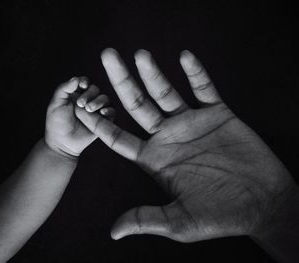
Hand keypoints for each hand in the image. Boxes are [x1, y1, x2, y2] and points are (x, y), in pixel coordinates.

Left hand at [45, 77, 114, 156]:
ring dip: (99, 101)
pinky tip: (102, 113)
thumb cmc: (57, 123)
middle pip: (95, 89)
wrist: (62, 143)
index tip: (82, 85)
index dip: (84, 82)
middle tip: (81, 104)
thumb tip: (76, 78)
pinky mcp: (104, 120)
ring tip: (89, 109)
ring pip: (105, 99)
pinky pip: (112, 112)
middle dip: (90, 94)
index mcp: (76, 94)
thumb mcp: (56, 104)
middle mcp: (88, 100)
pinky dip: (109, 110)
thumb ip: (64, 89)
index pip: (84, 82)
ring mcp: (97, 110)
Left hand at [76, 49, 297, 242]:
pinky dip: (196, 73)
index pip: (119, 137)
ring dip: (153, 73)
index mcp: (154, 159)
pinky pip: (204, 89)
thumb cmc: (221, 217)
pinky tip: (184, 56)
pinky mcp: (218, 114)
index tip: (82, 105)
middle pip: (137, 105)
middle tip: (106, 57)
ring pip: (166, 92)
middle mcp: (168, 136)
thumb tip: (113, 231)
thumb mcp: (180, 222)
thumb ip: (147, 219)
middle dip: (122, 82)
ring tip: (139, 54)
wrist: (263, 204)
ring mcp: (191, 123)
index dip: (100, 122)